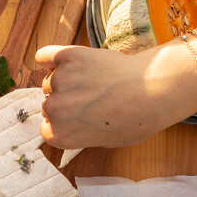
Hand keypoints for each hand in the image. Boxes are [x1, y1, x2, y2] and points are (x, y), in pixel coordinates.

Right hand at [35, 42, 187, 147]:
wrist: (152, 89)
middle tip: (89, 97)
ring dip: (64, 80)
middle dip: (65, 102)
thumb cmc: (138, 118)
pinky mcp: (67, 56)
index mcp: (61, 135)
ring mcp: (59, 80)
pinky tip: (65, 61)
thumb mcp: (110, 140)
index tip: (76, 116)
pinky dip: (50, 58)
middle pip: (48, 104)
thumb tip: (82, 124)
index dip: (63, 122)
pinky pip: (45, 56)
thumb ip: (87, 134)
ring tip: (91, 79)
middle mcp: (54, 109)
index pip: (47, 128)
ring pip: (51, 81)